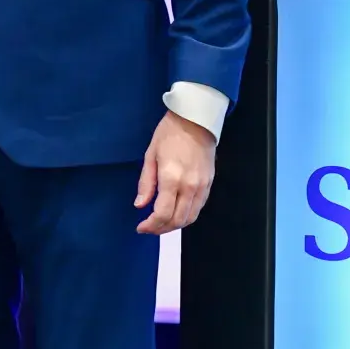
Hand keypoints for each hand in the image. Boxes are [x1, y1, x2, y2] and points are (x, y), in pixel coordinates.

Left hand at [135, 110, 216, 234]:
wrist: (196, 119)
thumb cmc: (169, 133)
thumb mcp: (150, 155)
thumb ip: (146, 183)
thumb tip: (140, 205)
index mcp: (172, 178)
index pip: (163, 214)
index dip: (151, 225)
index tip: (141, 227)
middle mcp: (189, 186)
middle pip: (178, 220)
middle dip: (162, 229)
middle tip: (149, 228)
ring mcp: (202, 186)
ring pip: (191, 218)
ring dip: (175, 225)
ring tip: (161, 223)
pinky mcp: (209, 183)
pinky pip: (199, 207)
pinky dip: (187, 215)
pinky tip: (176, 212)